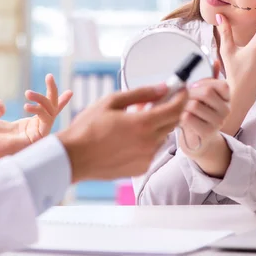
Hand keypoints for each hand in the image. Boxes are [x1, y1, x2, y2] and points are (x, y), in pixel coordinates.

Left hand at [0, 74, 72, 166]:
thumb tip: (0, 102)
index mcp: (26, 126)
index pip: (47, 112)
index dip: (58, 101)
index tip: (69, 92)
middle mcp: (34, 129)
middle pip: (52, 108)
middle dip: (53, 92)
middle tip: (49, 76)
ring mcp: (37, 134)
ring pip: (50, 112)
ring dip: (42, 99)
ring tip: (27, 92)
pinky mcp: (37, 138)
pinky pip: (46, 120)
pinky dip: (39, 110)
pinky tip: (26, 106)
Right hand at [56, 84, 187, 182]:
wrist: (74, 157)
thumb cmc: (88, 128)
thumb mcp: (112, 102)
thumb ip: (141, 94)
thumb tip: (162, 88)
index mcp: (142, 124)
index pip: (176, 108)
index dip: (182, 96)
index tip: (181, 89)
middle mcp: (149, 143)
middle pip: (173, 122)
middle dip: (169, 109)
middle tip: (157, 101)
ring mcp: (146, 157)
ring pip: (162, 136)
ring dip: (156, 126)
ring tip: (135, 120)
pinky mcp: (140, 168)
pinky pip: (152, 150)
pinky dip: (147, 141)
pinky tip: (128, 137)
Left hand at [178, 60, 229, 153]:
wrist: (199, 139)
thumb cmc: (200, 113)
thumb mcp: (205, 95)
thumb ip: (210, 79)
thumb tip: (215, 62)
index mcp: (226, 97)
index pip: (220, 85)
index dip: (204, 82)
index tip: (194, 86)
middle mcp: (226, 109)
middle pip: (206, 93)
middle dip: (189, 93)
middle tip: (183, 97)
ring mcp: (218, 122)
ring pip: (194, 105)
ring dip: (183, 106)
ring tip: (181, 109)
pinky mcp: (207, 132)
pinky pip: (188, 118)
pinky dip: (180, 116)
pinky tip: (181, 118)